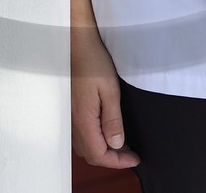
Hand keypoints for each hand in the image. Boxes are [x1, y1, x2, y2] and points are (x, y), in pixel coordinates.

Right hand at [71, 30, 139, 168]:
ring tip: (122, 145)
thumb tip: (116, 144)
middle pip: (91, 154)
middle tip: (131, 154)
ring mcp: (71, 116)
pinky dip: (96, 140)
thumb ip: (112, 120)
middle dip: (111, 159)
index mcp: (83, 120)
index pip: (99, 154)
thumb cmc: (93, 62)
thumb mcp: (110, 90)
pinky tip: (107, 132)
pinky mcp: (72, 109)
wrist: (77, 43)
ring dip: (103, 150)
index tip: (134, 159)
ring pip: (86, 145)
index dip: (118, 161)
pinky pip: (82, 134)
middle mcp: (74, 122)